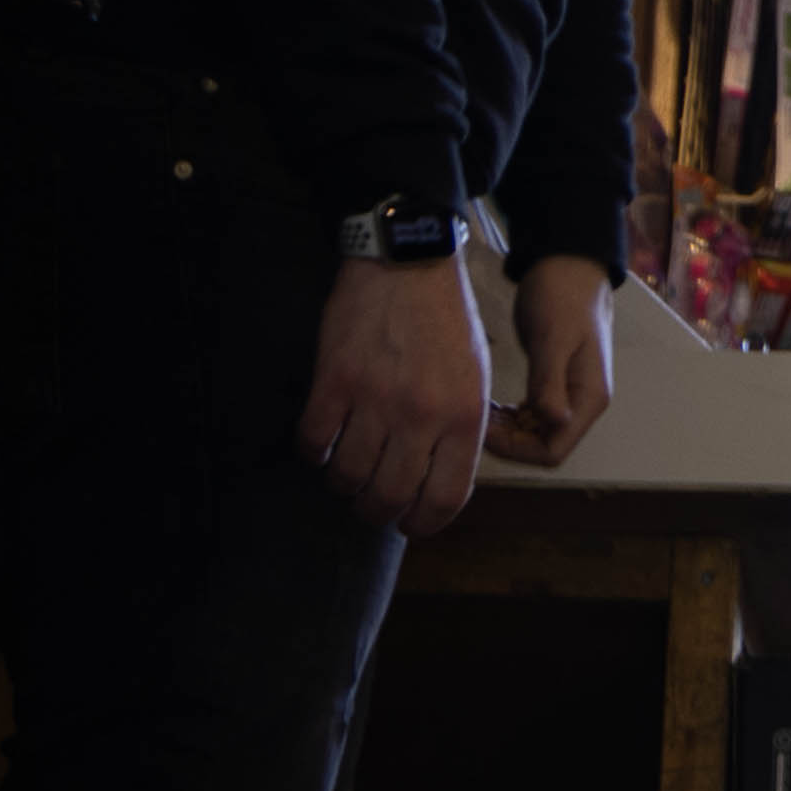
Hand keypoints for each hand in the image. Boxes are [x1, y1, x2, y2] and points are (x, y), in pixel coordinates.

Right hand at [302, 255, 494, 533]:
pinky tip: (321, 447)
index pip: (445, 498)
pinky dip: (314, 454)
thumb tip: (437, 481)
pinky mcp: (334, 380)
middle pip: (391, 495)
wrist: (408, 265)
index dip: (423, 524)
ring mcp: (375, 399)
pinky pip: (314, 441)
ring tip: (345, 476)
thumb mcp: (476, 381)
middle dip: (377, 512)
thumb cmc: (447, 324)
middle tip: (371, 505)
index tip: (409, 525)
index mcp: (463, 419)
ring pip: (349, 475)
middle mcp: (421, 416)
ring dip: (344, 486)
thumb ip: (460, 432)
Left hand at [486, 254, 617, 467]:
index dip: (518, 449)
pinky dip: (510, 415)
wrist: (568, 267)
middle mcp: (581, 403)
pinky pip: (532, 414)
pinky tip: (491, 402)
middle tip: (474, 416)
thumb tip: (554, 421)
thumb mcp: (552, 338)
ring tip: (479, 407)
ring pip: (536, 432)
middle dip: (509, 440)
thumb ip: (550, 382)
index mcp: (588, 398)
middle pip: (544, 445)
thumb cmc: (562, 299)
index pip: (554, 450)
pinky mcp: (554, 383)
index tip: (484, 429)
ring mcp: (569, 394)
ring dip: (507, 429)